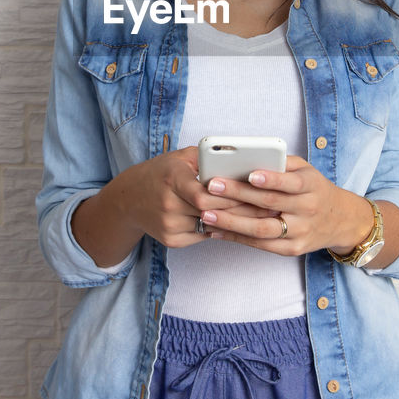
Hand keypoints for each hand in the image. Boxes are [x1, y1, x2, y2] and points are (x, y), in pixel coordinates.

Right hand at [106, 145, 271, 248]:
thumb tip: (241, 160)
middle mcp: (168, 204)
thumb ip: (207, 157)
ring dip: (236, 222)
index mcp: (171, 179)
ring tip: (261, 217)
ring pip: (211, 226)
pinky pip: (202, 236)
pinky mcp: (171, 240)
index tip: (257, 193)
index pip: (204, 194)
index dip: (231, 195)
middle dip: (242, 209)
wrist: (129, 199)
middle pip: (212, 212)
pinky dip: (219, 229)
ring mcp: (168, 225)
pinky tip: (237, 225)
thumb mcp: (180, 157)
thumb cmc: (161, 173)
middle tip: (270, 207)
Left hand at [196, 156, 371, 256]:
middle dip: (239, 195)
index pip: (290, 182)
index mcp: (311, 186)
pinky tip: (216, 230)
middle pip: (269, 204)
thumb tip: (247, 157)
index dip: (271, 179)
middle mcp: (306, 210)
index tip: (249, 174)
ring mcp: (299, 232)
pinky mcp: (291, 249)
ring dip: (232, 222)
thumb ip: (282, 164)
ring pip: (262, 229)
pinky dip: (236, 238)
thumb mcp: (307, 170)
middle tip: (212, 186)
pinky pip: (260, 245)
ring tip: (207, 213)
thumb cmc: (314, 189)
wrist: (340, 220)